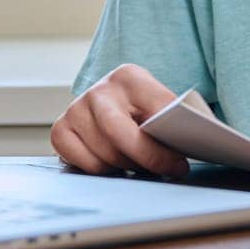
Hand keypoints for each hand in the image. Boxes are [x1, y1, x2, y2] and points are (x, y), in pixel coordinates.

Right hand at [50, 63, 189, 177]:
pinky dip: (103, 170)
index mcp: (129, 77)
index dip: (165, 147)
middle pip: (120, 137)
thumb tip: (189, 145)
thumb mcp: (158, 104)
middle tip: (164, 171)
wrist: (109, 99)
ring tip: (140, 164)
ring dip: (126, 167)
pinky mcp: (60, 130)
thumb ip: (169, 120)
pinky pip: (85, 165)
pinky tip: (116, 162)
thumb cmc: (141, 107)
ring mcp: (75, 109)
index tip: (180, 166)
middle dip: (145, 160)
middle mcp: (97, 90)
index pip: (151, 113)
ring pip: (104, 156)